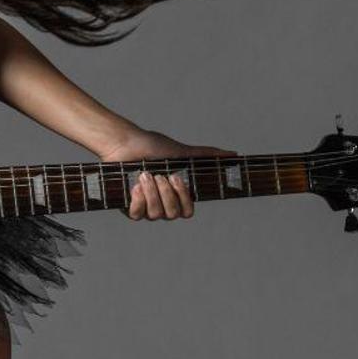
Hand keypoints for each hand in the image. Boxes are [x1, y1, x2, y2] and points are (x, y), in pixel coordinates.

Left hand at [97, 122, 238, 220]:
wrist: (124, 143)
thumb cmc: (152, 146)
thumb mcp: (182, 152)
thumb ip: (207, 156)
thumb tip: (233, 154)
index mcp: (176, 196)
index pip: (187, 211)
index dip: (184, 198)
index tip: (178, 178)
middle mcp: (162, 205)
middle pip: (173, 215)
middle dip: (166, 194)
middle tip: (160, 175)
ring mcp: (146, 209)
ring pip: (155, 215)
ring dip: (151, 193)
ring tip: (145, 174)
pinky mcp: (128, 208)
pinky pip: (137, 215)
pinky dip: (138, 199)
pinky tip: (136, 185)